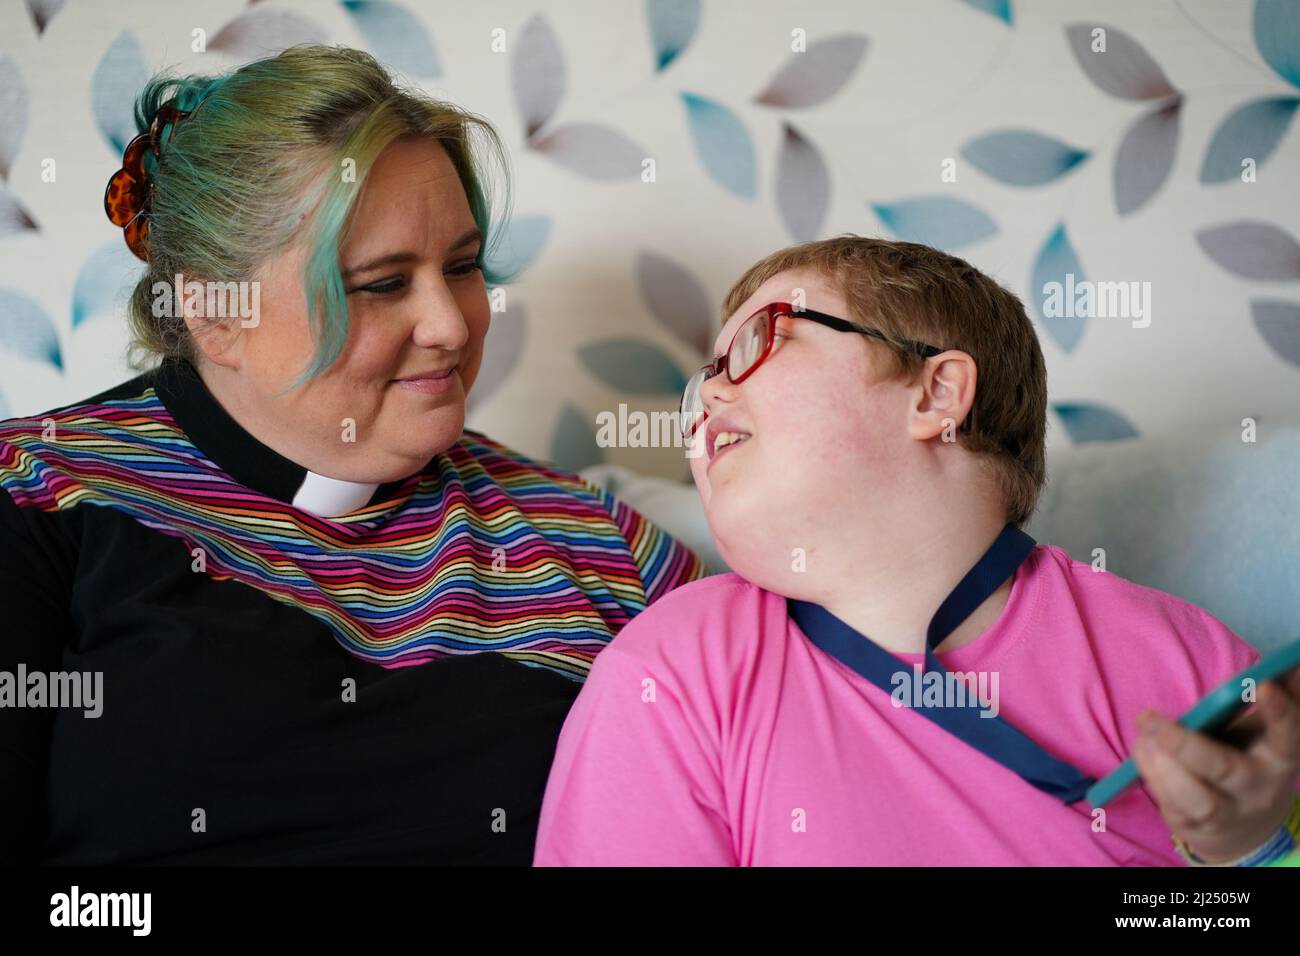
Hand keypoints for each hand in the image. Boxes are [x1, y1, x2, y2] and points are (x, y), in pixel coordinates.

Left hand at [1132, 670, 1299, 863]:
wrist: (1246, 828)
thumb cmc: (1250, 760)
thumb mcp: (1266, 734)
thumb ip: (1278, 701)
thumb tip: (1291, 661)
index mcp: (1281, 758)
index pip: (1288, 736)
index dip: (1280, 713)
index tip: (1264, 684)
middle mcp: (1257, 790)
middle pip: (1225, 770)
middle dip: (1184, 745)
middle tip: (1147, 717)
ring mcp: (1228, 814)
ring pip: (1196, 798)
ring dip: (1161, 764)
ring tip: (1143, 734)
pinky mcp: (1197, 828)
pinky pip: (1172, 805)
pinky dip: (1152, 775)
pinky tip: (1142, 749)